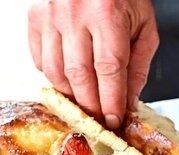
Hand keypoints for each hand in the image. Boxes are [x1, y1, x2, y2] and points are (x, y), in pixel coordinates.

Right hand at [27, 0, 158, 128]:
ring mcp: (50, 15)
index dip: (111, 101)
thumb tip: (127, 102)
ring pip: (55, 72)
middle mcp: (74, 12)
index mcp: (107, 12)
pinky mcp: (35, 17)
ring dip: (71, 95)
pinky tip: (69, 80)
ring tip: (85, 103)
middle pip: (79, 76)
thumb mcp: (143, 25)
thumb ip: (137, 66)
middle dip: (91, 105)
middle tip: (99, 119)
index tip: (114, 119)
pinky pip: (40, 60)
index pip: (108, 69)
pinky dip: (54, 77)